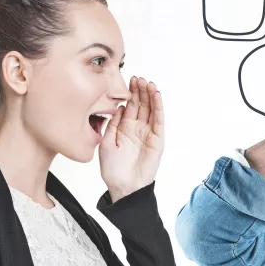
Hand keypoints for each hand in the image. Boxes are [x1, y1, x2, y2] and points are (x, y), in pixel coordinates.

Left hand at [98, 77, 164, 201]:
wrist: (124, 186)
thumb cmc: (113, 169)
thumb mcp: (106, 143)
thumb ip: (111, 125)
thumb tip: (116, 108)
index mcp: (124, 128)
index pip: (130, 106)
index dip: (130, 93)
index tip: (129, 81)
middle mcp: (137, 128)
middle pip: (141, 104)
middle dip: (140, 90)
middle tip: (138, 78)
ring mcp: (148, 133)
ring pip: (151, 109)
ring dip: (151, 95)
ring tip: (148, 83)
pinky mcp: (157, 139)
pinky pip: (158, 120)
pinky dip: (158, 107)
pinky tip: (157, 96)